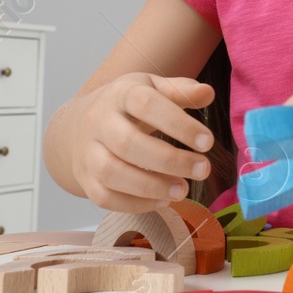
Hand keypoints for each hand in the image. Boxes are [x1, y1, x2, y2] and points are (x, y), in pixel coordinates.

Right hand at [65, 73, 216, 211]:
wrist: (84, 121)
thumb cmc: (129, 105)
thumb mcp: (153, 88)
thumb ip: (181, 91)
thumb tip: (208, 93)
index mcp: (121, 94)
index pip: (146, 104)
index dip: (178, 124)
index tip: (207, 142)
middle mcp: (99, 122)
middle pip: (127, 143)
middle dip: (169, 160)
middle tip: (202, 170)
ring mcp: (87, 152)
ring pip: (111, 173)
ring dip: (151, 187)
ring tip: (184, 191)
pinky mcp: (84, 178)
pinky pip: (103, 197)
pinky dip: (135, 204)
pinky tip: (163, 201)